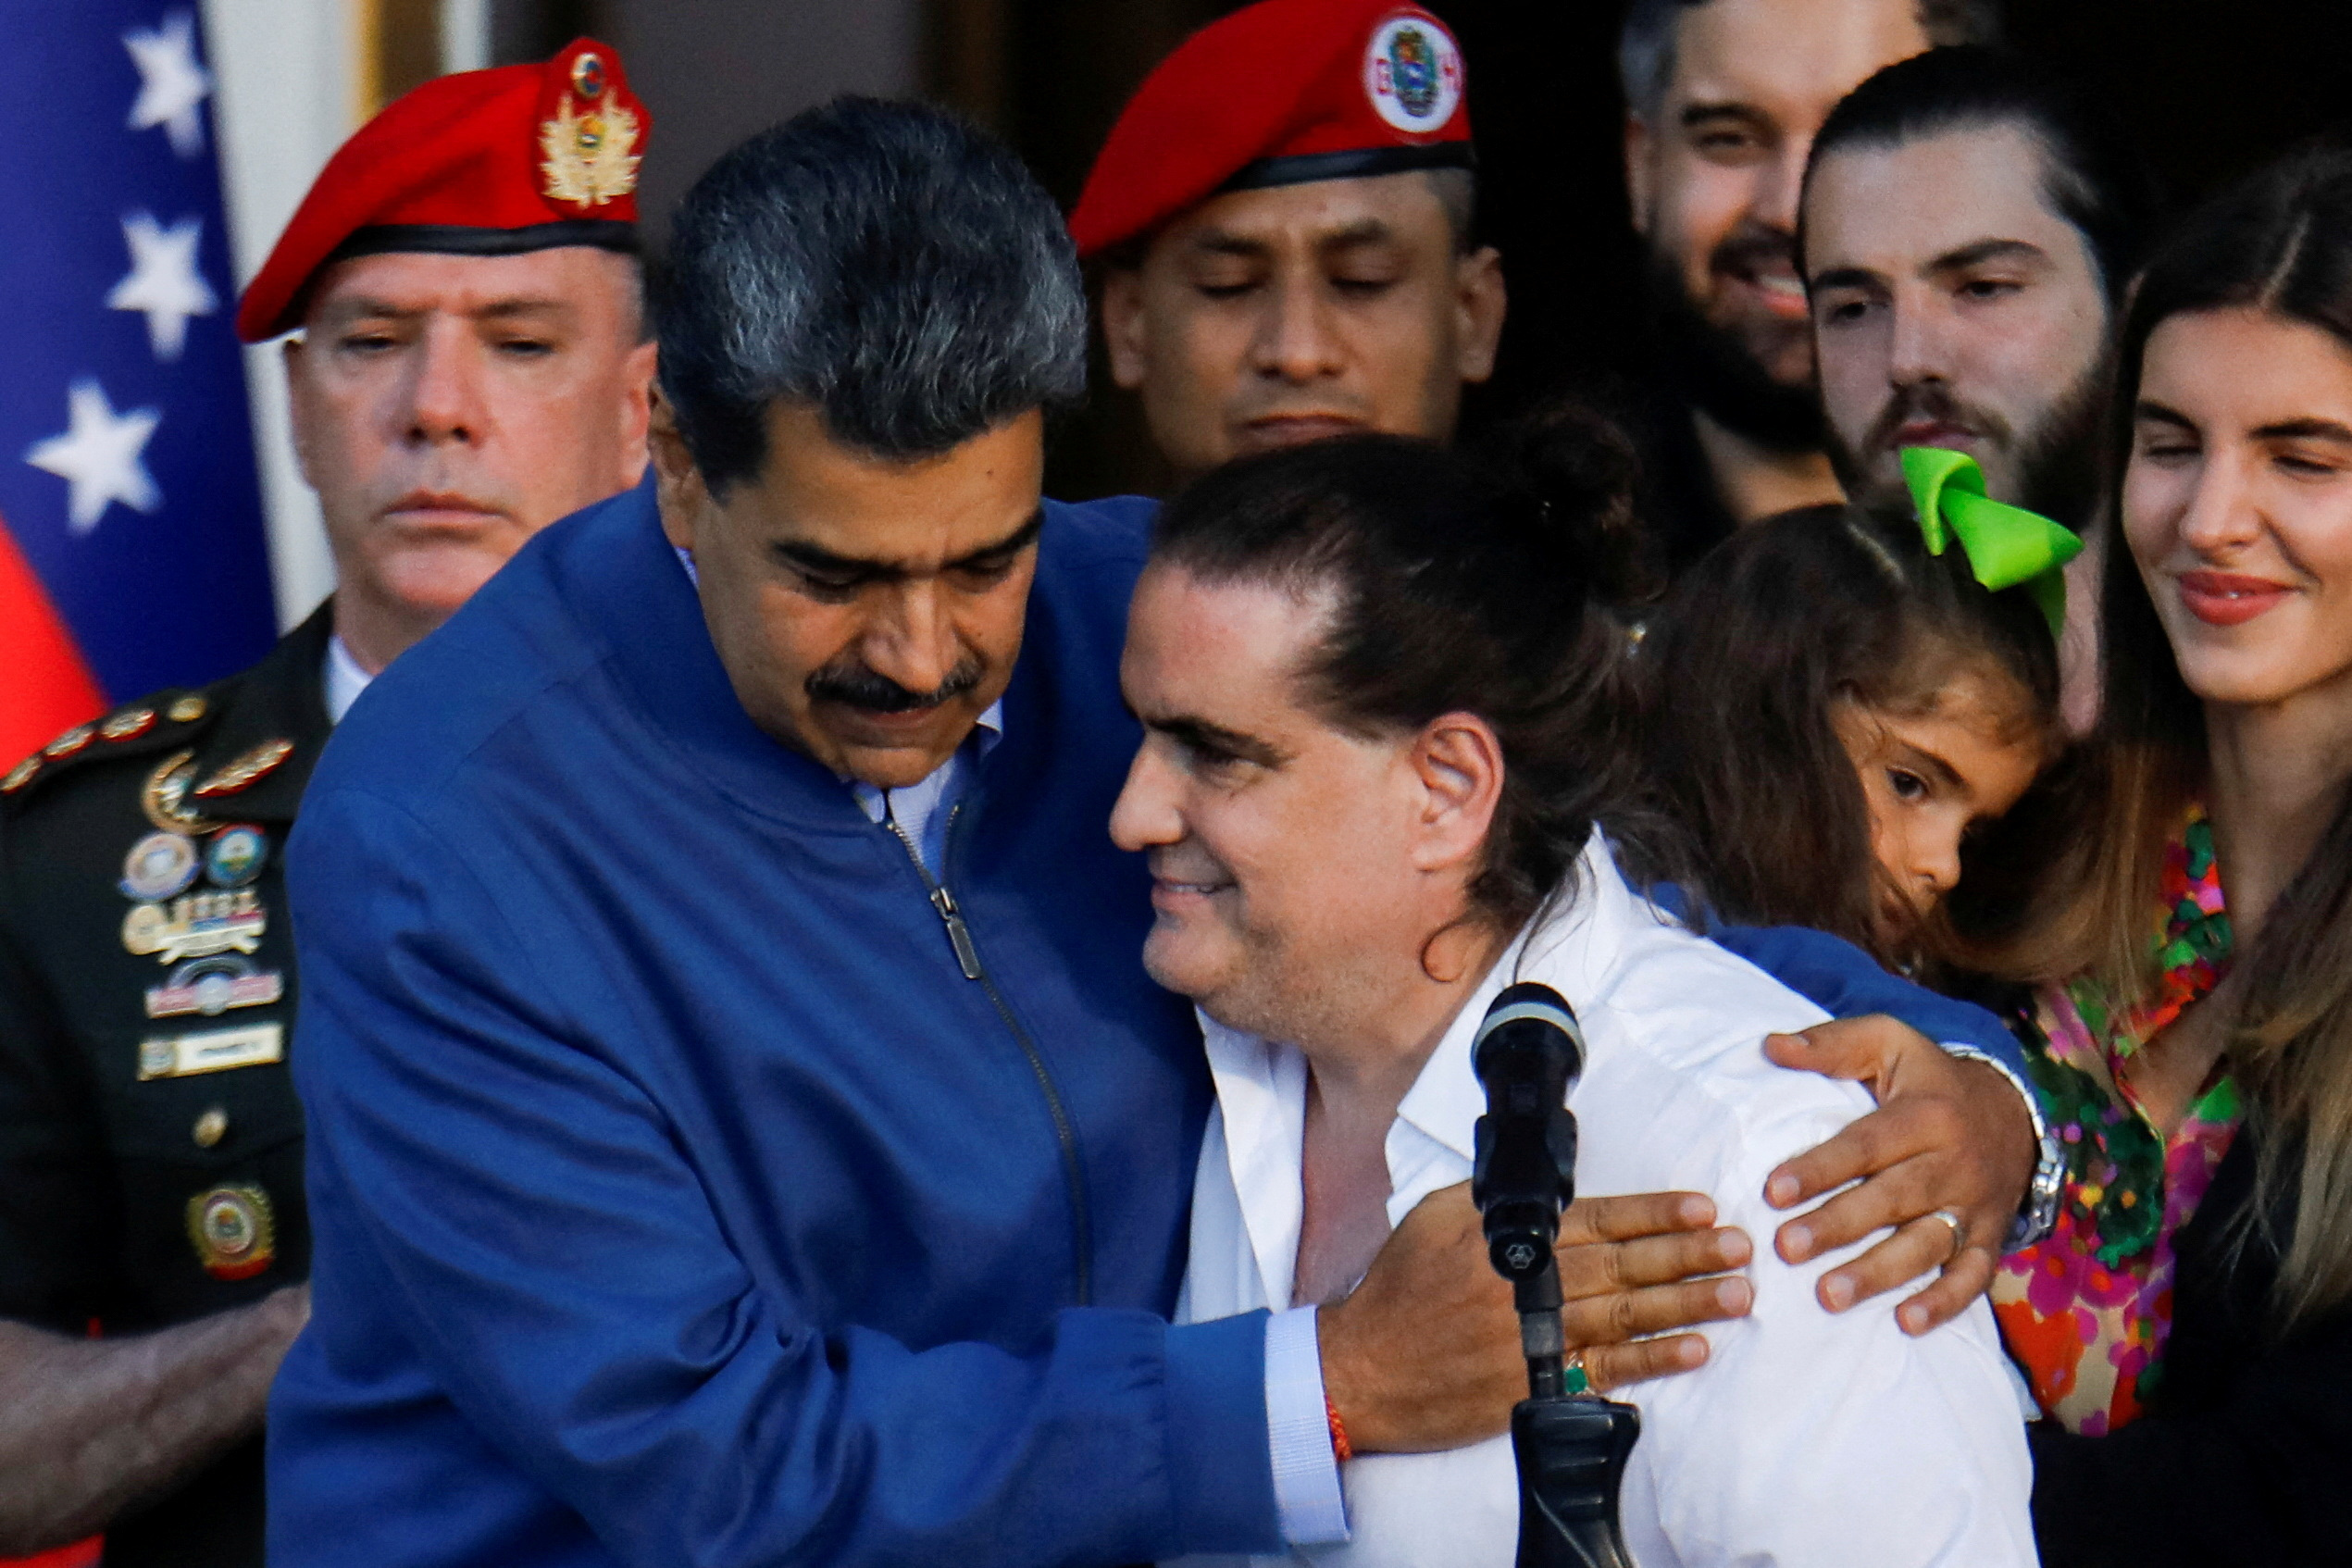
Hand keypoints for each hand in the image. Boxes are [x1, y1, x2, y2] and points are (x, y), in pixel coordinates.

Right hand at [1320, 1182, 1752, 1453]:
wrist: (1362, 1369)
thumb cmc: (1397, 1291)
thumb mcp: (1434, 1219)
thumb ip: (1493, 1202)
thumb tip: (1545, 1186)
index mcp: (1506, 1237)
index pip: (1598, 1218)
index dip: (1655, 1213)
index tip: (1703, 1207)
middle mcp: (1525, 1285)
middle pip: (1623, 1264)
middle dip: (1688, 1252)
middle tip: (1741, 1246)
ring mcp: (1532, 1339)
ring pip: (1624, 1315)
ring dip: (1686, 1303)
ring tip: (1736, 1293)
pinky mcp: (1533, 1386)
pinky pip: (1605, 1372)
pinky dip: (1651, 1361)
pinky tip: (1693, 1351)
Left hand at [1762, 1017, 2034, 1334]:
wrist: (2013, 1113)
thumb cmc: (1930, 1080)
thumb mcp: (1889, 1042)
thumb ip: (1831, 1044)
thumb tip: (1771, 1046)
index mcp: (1925, 1114)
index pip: (1866, 1144)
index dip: (1820, 1167)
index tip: (1773, 1190)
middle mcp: (1953, 1163)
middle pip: (1892, 1199)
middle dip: (1838, 1226)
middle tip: (1787, 1247)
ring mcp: (1972, 1207)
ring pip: (1925, 1244)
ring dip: (1877, 1273)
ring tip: (1829, 1295)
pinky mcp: (1988, 1240)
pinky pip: (1972, 1278)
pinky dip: (1944, 1304)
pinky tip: (1906, 1323)